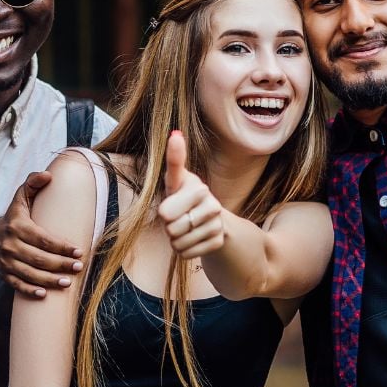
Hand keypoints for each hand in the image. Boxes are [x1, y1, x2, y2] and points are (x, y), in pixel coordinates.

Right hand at [0, 171, 83, 298]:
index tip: (79, 251)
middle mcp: (9, 245)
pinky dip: (30, 290)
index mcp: (17, 226)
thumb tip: (48, 175)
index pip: (43, 239)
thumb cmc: (16, 215)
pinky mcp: (3, 273)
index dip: (62, 247)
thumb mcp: (23, 196)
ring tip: (68, 283)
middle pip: (39, 258)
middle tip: (78, 268)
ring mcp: (5, 261)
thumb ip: (34, 183)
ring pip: (29, 273)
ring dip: (49, 280)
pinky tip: (45, 294)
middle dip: (60, 264)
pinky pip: (16, 284)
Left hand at [157, 131, 224, 259]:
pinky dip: (183, 250)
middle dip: (167, 226)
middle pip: (170, 223)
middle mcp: (210, 201)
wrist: (207, 223)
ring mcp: (217, 221)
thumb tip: (176, 134)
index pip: (177, 175)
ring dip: (174, 240)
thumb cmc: (182, 200)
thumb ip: (174, 165)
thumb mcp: (174, 185)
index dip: (173, 167)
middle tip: (175, 219)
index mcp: (195, 185)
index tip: (174, 137)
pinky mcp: (219, 240)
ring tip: (182, 229)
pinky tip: (190, 239)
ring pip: (178, 240)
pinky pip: (186, 252)